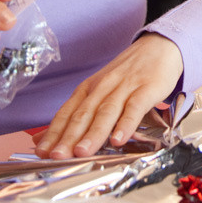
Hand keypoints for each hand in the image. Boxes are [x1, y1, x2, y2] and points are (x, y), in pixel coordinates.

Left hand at [33, 32, 182, 158]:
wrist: (159, 47)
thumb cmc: (128, 73)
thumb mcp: (100, 89)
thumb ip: (76, 114)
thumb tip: (44, 138)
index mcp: (89, 89)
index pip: (67, 113)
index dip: (54, 133)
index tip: (42, 152)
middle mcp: (103, 87)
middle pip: (83, 114)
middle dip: (69, 137)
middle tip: (57, 156)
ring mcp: (125, 87)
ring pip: (106, 112)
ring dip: (93, 133)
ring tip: (83, 151)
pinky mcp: (147, 88)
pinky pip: (135, 108)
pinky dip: (126, 123)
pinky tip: (119, 138)